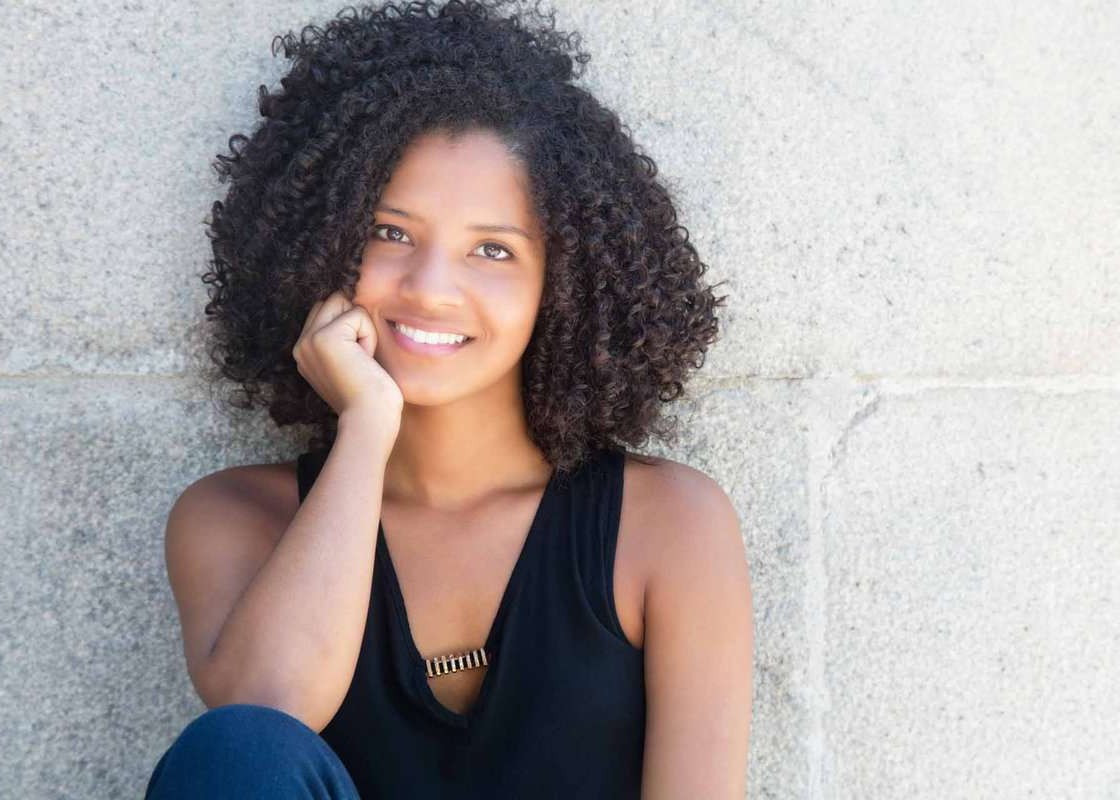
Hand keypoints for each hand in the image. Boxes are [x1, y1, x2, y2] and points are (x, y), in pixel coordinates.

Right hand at [292, 290, 402, 444]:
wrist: (369, 420)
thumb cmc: (371, 396)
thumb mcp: (351, 361)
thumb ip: (344, 335)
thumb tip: (353, 299)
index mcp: (304, 351)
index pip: (326, 310)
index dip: (351, 323)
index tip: (357, 358)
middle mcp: (301, 344)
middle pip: (333, 300)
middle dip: (356, 322)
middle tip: (361, 358)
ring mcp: (310, 340)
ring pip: (344, 303)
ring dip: (363, 328)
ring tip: (362, 358)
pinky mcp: (325, 337)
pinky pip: (358, 314)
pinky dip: (370, 335)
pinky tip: (365, 361)